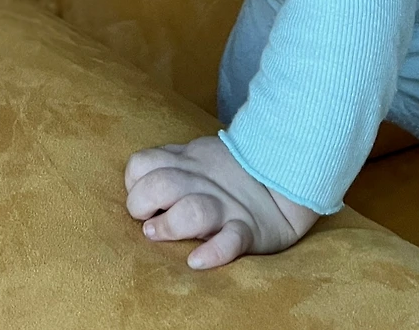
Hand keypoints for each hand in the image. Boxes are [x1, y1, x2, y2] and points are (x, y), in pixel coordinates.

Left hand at [125, 135, 319, 269]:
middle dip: (141, 203)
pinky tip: (197, 261)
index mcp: (186, 162)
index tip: (142, 200)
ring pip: (193, 211)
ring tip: (158, 234)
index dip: (133, 182)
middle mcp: (202, 182)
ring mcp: (225, 206)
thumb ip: (169, 163)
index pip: (143, 163)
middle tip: (147, 223)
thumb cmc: (230, 171)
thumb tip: (137, 180)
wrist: (285, 175)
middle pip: (161, 184)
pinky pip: (231, 241)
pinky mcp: (248, 230)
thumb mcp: (197, 155)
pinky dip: (214, 252)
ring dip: (170, 224)